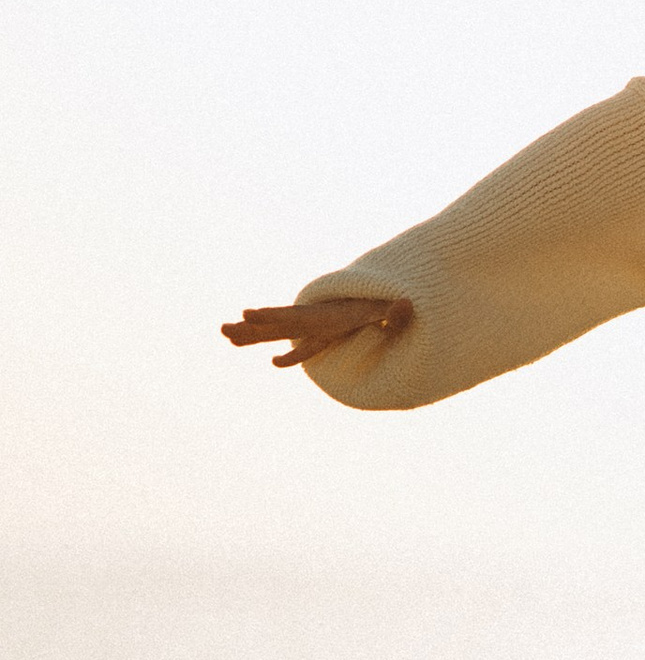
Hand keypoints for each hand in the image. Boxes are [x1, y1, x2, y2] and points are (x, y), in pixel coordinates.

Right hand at [222, 296, 414, 369]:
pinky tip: (268, 359)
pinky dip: (282, 351)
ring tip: (225, 334)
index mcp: (325, 316)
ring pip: (278, 332)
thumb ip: (396, 311)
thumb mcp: (392, 309)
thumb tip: (407, 306)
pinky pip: (295, 344)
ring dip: (253, 334)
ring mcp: (314, 327)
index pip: (294, 319)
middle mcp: (314, 320)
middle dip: (252, 327)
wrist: (386, 300)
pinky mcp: (319, 334)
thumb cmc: (387, 306)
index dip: (269, 316)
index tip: (247, 313)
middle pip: (278, 325)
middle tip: (223, 328)